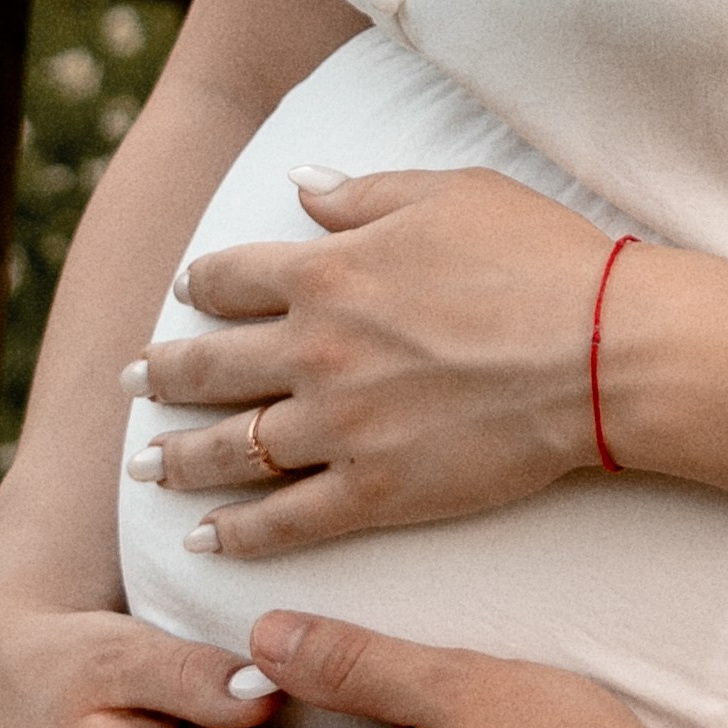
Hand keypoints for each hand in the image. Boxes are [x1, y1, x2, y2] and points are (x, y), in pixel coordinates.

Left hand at [134, 168, 608, 556]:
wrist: (598, 348)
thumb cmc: (535, 256)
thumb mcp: (448, 194)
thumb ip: (363, 194)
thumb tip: (300, 186)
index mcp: (329, 270)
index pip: (231, 277)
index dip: (201, 284)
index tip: (187, 293)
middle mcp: (315, 350)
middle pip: (208, 366)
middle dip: (160, 375)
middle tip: (129, 383)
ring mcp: (337, 427)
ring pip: (229, 449)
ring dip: (177, 459)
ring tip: (145, 468)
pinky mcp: (372, 491)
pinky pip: (282, 521)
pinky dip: (235, 535)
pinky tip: (205, 541)